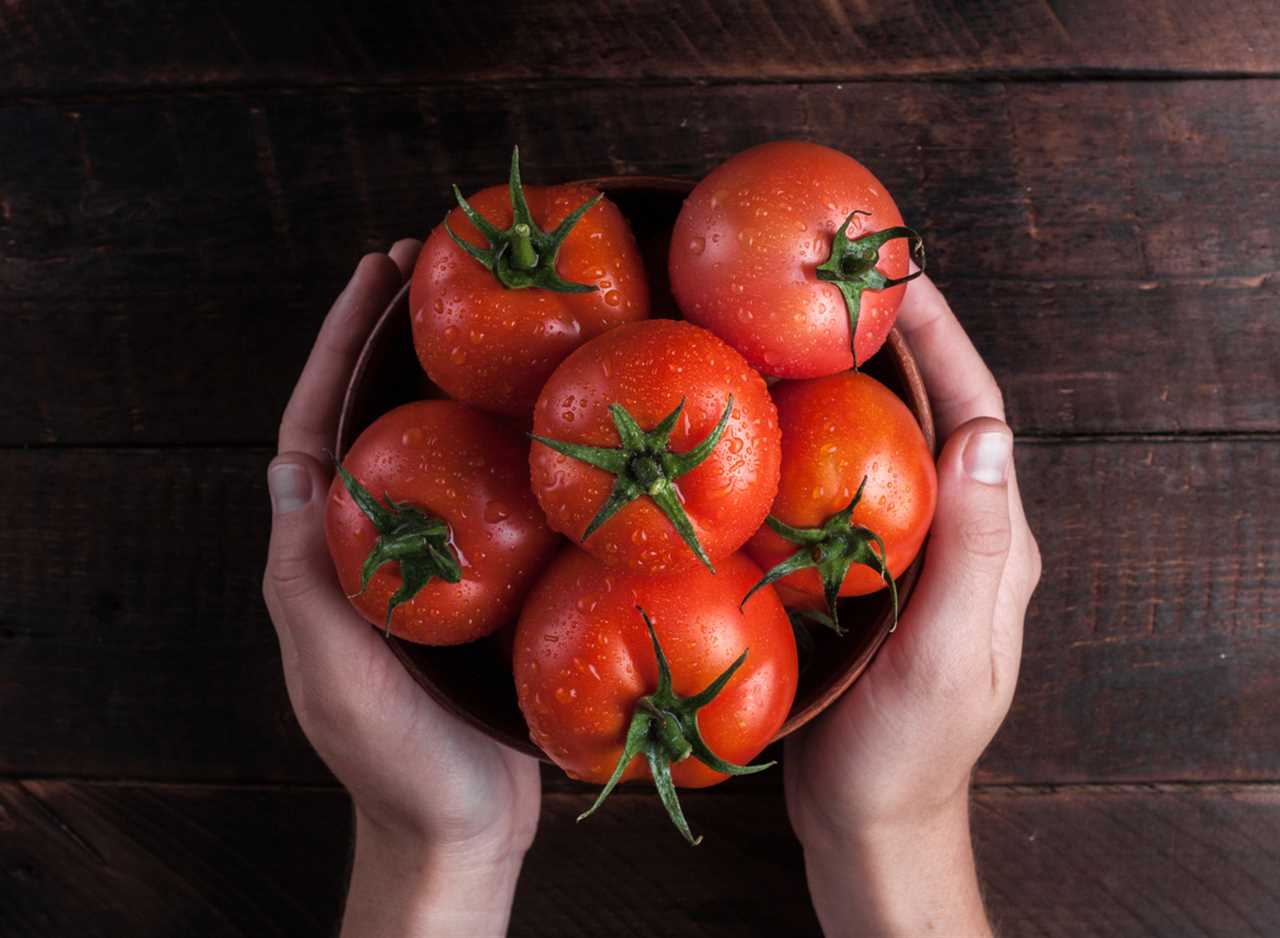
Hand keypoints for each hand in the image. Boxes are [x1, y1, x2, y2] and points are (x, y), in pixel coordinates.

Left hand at [262, 243, 539, 936]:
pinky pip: (495, 497)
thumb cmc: (395, 760)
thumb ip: (306, 581)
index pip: (318, 428)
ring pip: (440, 450)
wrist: (464, 825)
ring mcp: (433, 561)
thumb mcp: (335, 672)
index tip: (374, 275)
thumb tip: (288, 468)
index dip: (339, 347)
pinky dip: (515, 445)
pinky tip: (555, 416)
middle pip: (380, 419)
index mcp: (326, 555)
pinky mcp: (488, 583)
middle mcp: (375, 544)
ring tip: (501, 315)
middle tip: (439, 265)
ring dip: (460, 380)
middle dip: (399, 340)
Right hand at [785, 273, 1040, 936]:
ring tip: (799, 325)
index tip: (900, 273)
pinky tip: (772, 420)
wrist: (870, 815)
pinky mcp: (863, 572)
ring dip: (855, 380)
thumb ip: (972, 551)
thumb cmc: (906, 750)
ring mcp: (911, 552)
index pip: (977, 414)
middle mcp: (959, 534)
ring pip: (887, 443)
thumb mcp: (945, 655)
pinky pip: (846, 485)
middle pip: (934, 412)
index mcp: (994, 543)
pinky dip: (817, 437)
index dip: (943, 339)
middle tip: (838, 278)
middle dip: (897, 339)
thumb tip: (986, 432)